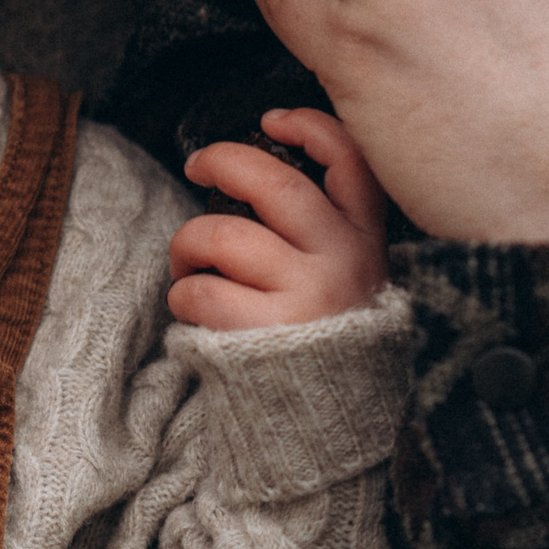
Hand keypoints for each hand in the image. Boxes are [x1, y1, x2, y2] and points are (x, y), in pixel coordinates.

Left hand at [169, 108, 385, 328]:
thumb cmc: (321, 334)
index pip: (352, 162)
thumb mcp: (345, 276)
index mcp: (366, 241)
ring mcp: (308, 297)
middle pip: (273, 184)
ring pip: (221, 235)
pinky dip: (182, 295)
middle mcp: (344, 262)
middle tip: (197, 166)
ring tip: (186, 265)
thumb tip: (255, 166)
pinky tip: (194, 310)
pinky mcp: (267, 334)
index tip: (270, 120)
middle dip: (222, 160)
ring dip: (187, 244)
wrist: (327, 427)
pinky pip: (200, 292)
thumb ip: (320, 229)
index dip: (310, 127)